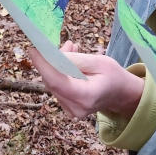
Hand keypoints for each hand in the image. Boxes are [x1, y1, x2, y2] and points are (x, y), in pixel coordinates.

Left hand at [29, 41, 144, 119]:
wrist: (121, 93)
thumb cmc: (113, 75)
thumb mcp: (99, 62)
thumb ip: (76, 60)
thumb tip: (53, 55)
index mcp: (86, 96)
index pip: (57, 81)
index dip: (43, 65)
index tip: (34, 50)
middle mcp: (76, 108)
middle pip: (53, 82)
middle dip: (51, 61)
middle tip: (61, 43)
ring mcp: (71, 111)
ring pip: (54, 84)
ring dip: (56, 65)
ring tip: (70, 48)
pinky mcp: (68, 108)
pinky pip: (58, 87)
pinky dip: (60, 72)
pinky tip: (70, 61)